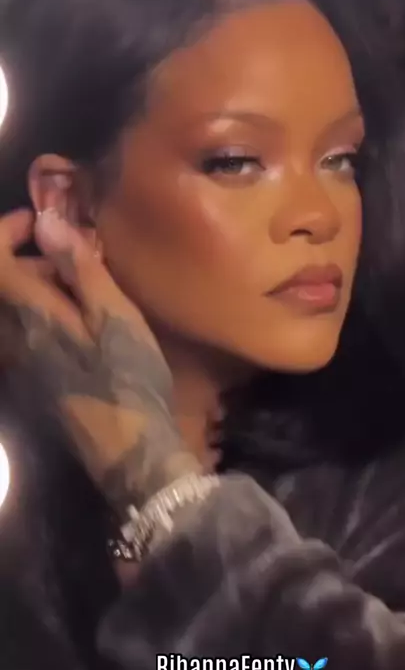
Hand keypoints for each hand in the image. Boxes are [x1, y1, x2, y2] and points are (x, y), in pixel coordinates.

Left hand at [0, 209, 199, 520]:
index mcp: (27, 312)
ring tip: (84, 292)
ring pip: (9, 308)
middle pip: (0, 283)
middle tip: (75, 259)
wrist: (127, 447)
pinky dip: (39, 314)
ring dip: (36, 287)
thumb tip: (47, 222)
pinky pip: (19, 332)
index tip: (40, 221)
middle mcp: (9, 335)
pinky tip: (78, 325)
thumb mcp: (114, 314)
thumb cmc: (126, 376)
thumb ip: (79, 267)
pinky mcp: (27, 380)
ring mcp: (15, 361)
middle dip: (28, 258)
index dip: (7, 230)